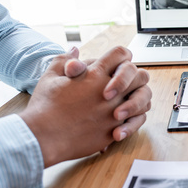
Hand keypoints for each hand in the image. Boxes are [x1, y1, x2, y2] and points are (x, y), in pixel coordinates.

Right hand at [19, 47, 151, 167]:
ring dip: (139, 96)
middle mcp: (110, 91)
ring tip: (127, 100)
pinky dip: (134, 118)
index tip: (116, 63)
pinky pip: (137, 120)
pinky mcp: (115, 128)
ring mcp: (115, 110)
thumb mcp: (50, 77)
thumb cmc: (44, 107)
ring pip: (144, 97)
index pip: (121, 54)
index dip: (121, 56)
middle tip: (126, 82)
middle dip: (135, 76)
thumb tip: (75, 49)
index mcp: (95, 74)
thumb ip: (65, 61)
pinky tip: (123, 118)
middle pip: (139, 74)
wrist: (43, 137)